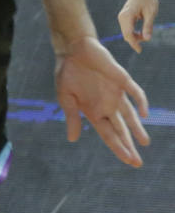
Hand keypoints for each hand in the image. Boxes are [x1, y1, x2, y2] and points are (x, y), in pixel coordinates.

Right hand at [54, 36, 150, 166]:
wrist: (73, 50)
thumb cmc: (67, 73)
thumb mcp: (65, 98)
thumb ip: (72, 117)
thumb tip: (73, 140)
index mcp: (93, 111)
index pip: (108, 134)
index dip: (118, 148)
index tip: (128, 161)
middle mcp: (107, 106)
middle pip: (121, 129)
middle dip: (129, 145)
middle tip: (138, 163)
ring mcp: (116, 94)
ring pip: (131, 115)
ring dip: (137, 128)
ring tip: (145, 143)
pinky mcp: (122, 80)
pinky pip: (135, 93)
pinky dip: (141, 103)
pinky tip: (144, 113)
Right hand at [118, 0, 158, 51]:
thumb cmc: (148, 0)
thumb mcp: (151, 13)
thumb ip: (148, 26)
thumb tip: (147, 39)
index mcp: (127, 16)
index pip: (128, 34)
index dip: (134, 43)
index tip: (140, 50)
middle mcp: (122, 17)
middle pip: (126, 34)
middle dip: (135, 40)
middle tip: (147, 38)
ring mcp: (122, 17)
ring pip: (126, 32)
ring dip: (135, 36)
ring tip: (146, 34)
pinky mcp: (124, 17)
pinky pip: (127, 28)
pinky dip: (133, 32)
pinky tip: (141, 32)